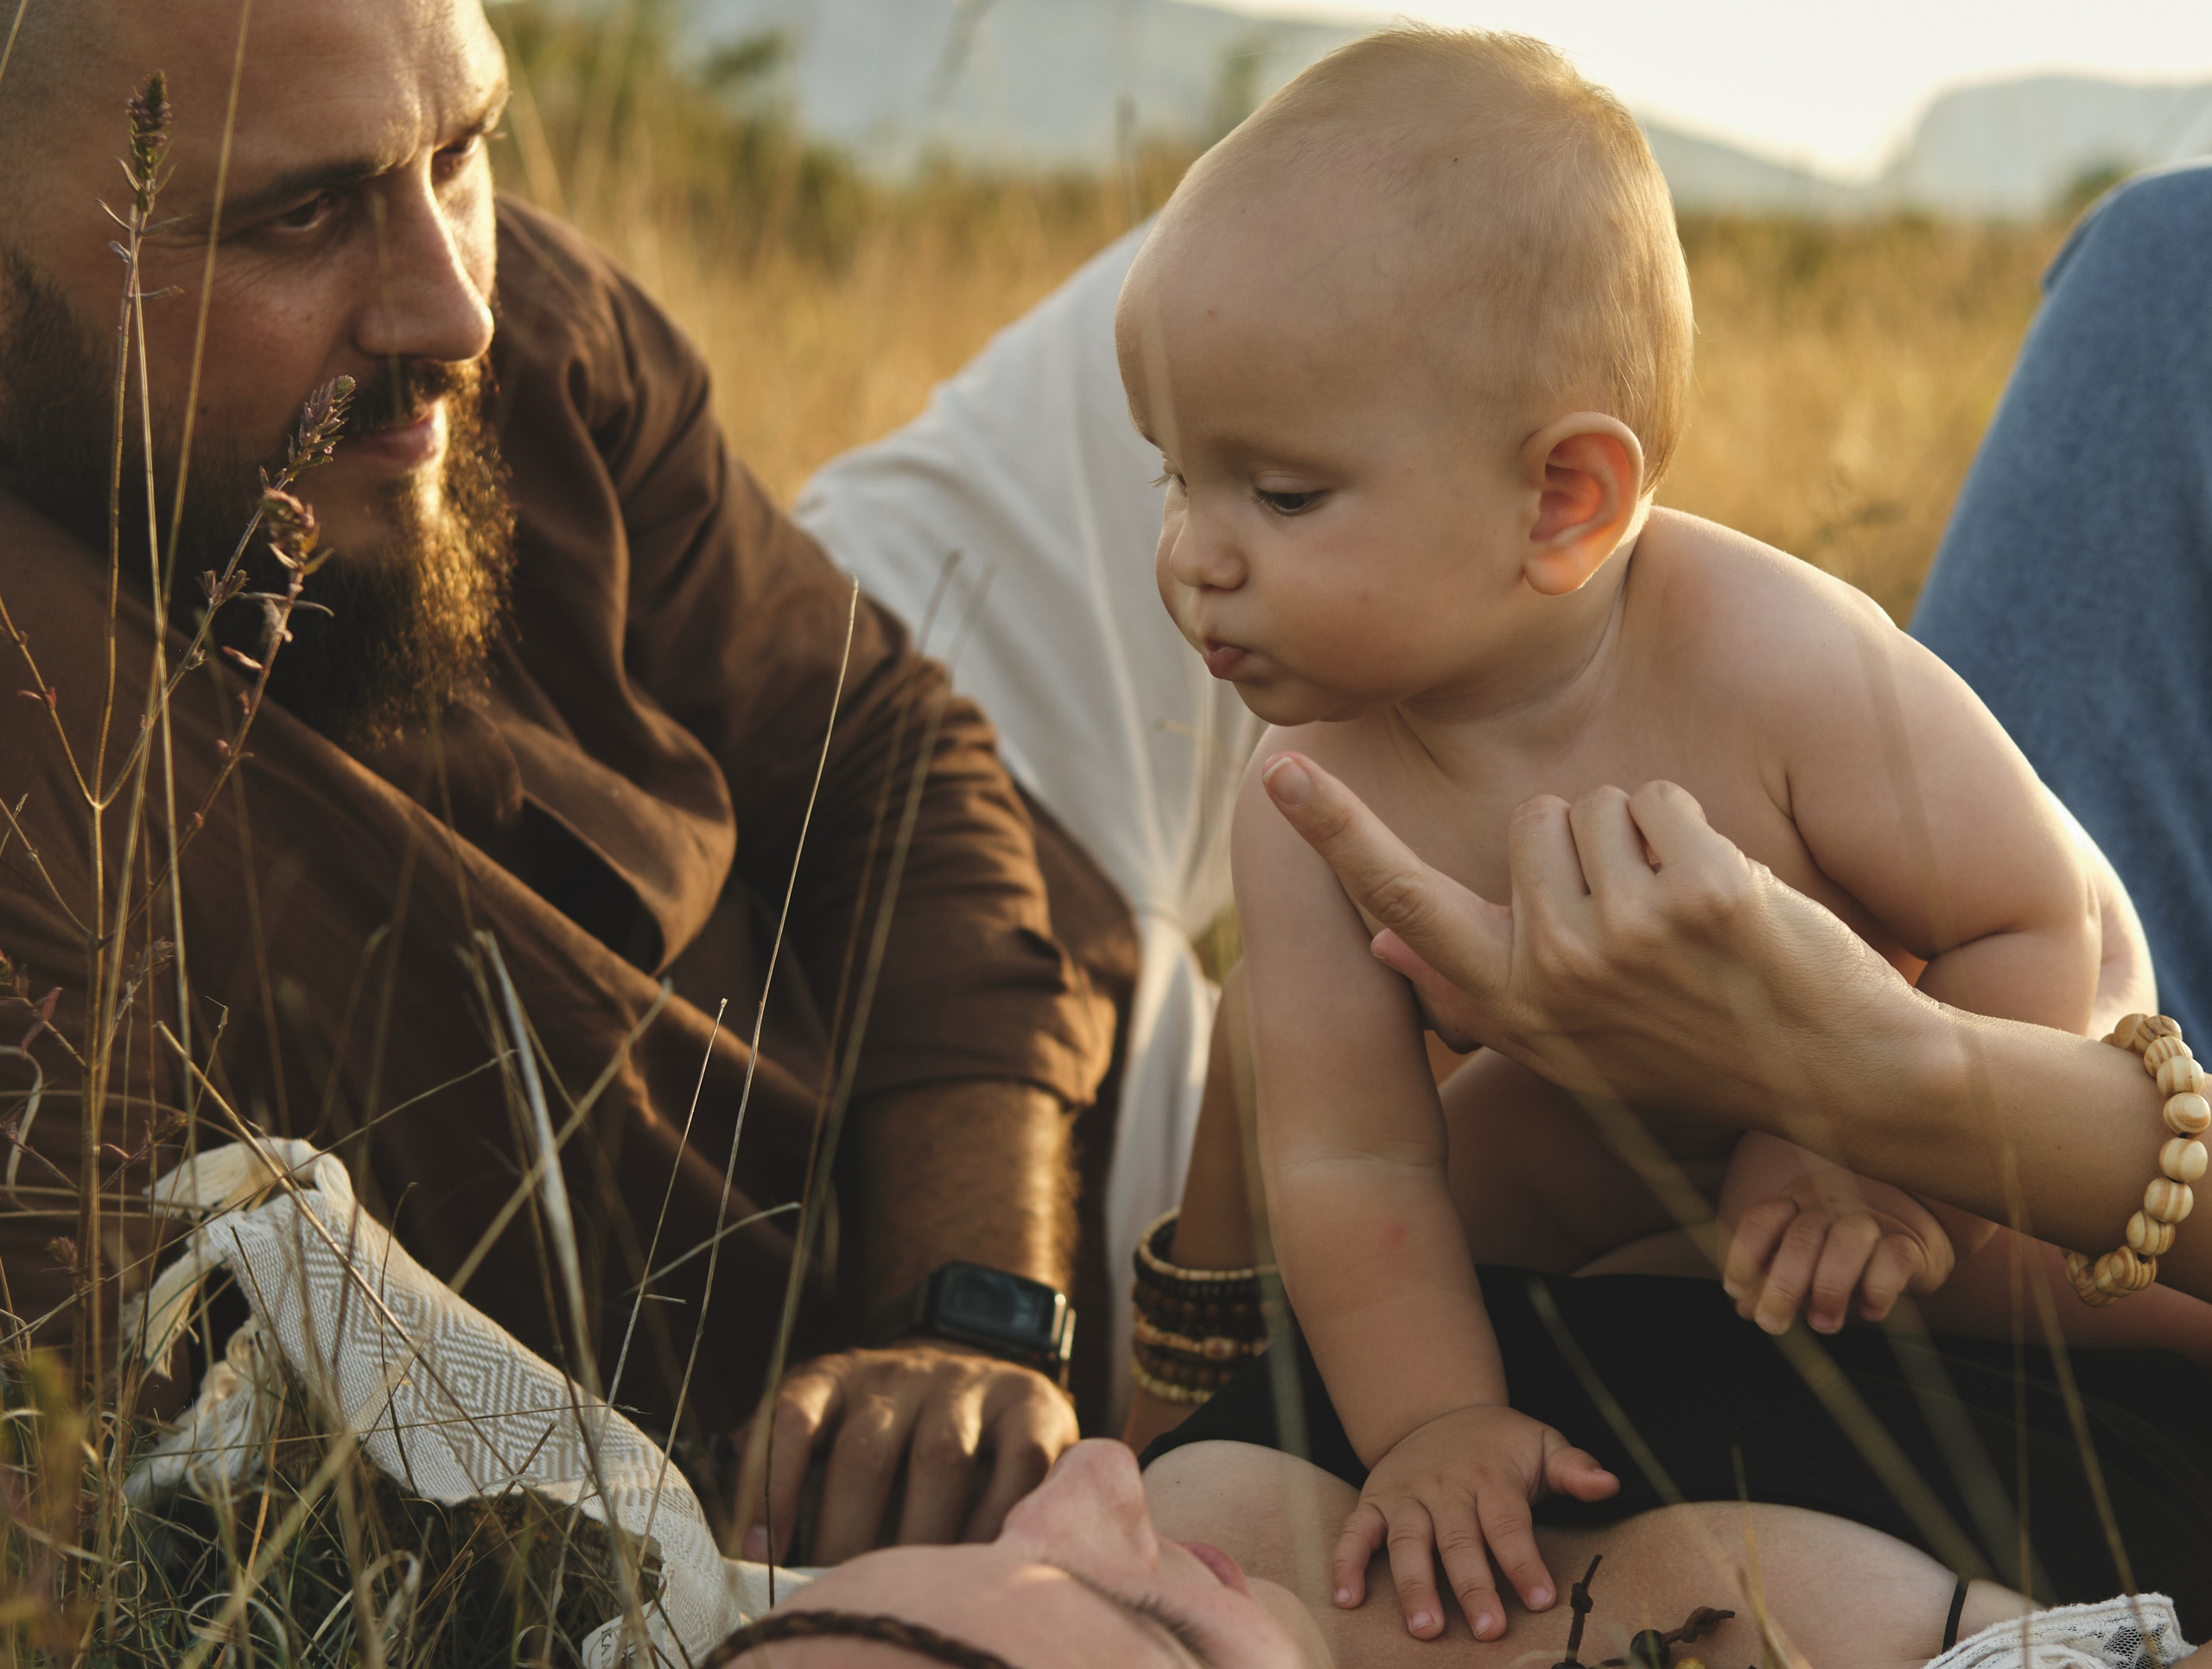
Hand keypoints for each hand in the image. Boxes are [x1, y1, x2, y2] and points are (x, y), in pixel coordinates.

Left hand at [737, 1341, 1077, 1563]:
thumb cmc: (893, 1425)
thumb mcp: (834, 1425)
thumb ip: (791, 1469)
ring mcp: (968, 1382)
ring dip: (920, 1536)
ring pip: (939, 1458)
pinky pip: (1016, 1461)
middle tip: (843, 1592)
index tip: (763, 1553)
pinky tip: (979, 1558)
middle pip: (864, 1453)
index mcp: (838, 1378)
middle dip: (847, 1535)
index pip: (792, 1415)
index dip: (773, 1484)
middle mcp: (900, 1372)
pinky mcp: (1031, 1401)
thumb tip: (748, 1550)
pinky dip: (995, 1516)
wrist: (983, 1346)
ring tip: (910, 1590)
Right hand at [1258, 751, 1916, 1121]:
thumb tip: (1379, 944)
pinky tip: (1729, 901)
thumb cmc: (1699, 1052)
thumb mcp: (1572, 1043)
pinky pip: (1660, 802)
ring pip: (1597, 805)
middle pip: (1532, 821)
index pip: (1401, 901)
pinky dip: (1696, 833)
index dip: (1335, 833)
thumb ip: (1473, 986)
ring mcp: (1622, 935)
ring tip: (1690, 917)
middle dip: (1587, 844)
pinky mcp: (1693, 894)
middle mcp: (1552, 973)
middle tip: (1645, 921)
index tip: (1278, 774)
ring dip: (1645, 838)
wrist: (1839, 1077)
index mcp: (1513, 1005)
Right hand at [1332, 1403, 1615, 1641]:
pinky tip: (1347, 1599)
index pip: (1508, 1522)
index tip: (1542, 1600)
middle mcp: (1445, 1486)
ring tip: (1426, 1628)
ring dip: (1415, 1585)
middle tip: (1487, 1629)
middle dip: (1472, 1585)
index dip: (1524, 1561)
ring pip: (1407, 1541)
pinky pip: (1355, 1531)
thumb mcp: (1543, 1444)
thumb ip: (1574, 1468)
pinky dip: (1346, 1562)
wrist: (1438, 1410)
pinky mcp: (1374, 1501)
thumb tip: (1609, 1483)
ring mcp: (1406, 1495)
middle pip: (1458, 1539)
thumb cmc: (1500, 1443)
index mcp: (1490, 1475)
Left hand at [1722, 1169, 1954, 1333]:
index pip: (1762, 1218)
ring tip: (1823, 1324)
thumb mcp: (1800, 1259)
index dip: (1744, 1254)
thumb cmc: (1838, 1251)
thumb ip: (1770, 1279)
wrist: (1908, 1232)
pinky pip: (1894, 1259)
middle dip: (1783, 1286)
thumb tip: (1747, 1307)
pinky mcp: (1908, 1242)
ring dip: (1830, 1290)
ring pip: (1847, 1242)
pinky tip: (1870, 1311)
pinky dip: (1879, 1290)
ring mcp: (1871, 1220)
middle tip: (1773, 1324)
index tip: (1737, 1291)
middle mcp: (1831, 1206)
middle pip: (1802, 1236)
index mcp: (1795, 1205)